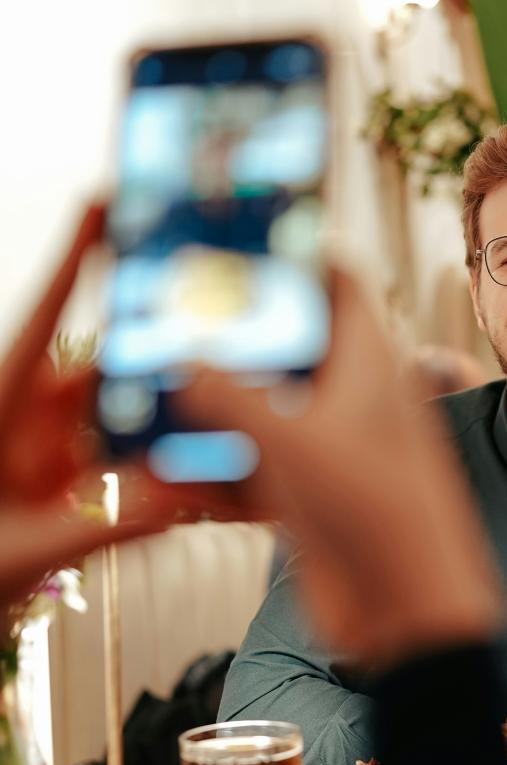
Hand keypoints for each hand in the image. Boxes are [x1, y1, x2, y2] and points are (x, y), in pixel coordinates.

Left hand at [0, 206, 174, 612]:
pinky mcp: (81, 474)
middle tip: (214, 361)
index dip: (78, 260)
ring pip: (128, 413)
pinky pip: (132, 457)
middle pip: (109, 367)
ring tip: (218, 434)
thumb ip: (102, 526)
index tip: (106, 205)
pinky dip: (167, 467)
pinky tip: (203, 484)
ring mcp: (60, 445)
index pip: (45, 318)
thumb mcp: (26, 548)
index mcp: (2, 408)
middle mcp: (34, 417)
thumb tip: (175, 499)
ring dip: (169, 425)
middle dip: (160, 363)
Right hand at [176, 269, 503, 667]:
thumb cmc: (380, 515)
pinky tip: (177, 467)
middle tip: (174, 316)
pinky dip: (217, 464)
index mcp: (369, 365)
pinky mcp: (308, 493)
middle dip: (236, 332)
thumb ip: (235, 398)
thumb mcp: (300, 445)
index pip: (341, 286)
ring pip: (264, 405)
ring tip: (159, 388)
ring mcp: (328, 447)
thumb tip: (180, 361)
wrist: (410, 609)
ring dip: (217, 402)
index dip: (299, 255)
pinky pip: (253, 464)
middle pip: (290, 342)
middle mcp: (349, 399)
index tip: (241, 239)